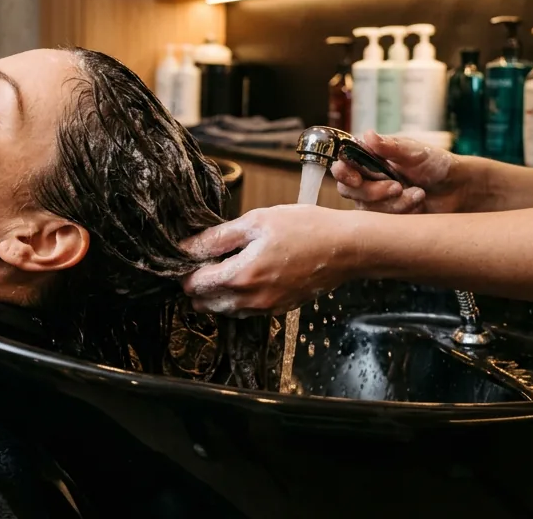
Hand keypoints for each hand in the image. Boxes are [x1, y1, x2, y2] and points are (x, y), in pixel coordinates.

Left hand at [180, 204, 359, 314]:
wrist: (346, 248)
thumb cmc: (304, 228)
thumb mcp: (257, 221)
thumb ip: (218, 237)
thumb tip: (186, 247)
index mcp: (241, 276)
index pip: (194, 285)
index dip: (186, 269)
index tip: (190, 254)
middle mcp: (250, 300)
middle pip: (205, 303)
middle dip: (197, 285)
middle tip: (206, 260)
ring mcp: (266, 308)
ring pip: (224, 310)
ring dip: (216, 294)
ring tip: (225, 266)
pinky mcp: (278, 309)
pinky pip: (245, 311)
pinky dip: (236, 299)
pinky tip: (245, 276)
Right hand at [331, 132, 464, 213]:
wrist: (458, 189)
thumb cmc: (436, 164)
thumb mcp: (414, 152)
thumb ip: (390, 146)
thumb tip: (368, 135)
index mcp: (369, 156)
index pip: (343, 164)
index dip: (343, 172)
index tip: (355, 178)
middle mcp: (367, 176)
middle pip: (348, 189)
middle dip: (372, 191)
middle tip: (396, 187)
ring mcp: (375, 197)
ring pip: (366, 207)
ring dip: (394, 202)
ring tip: (418, 193)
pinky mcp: (386, 215)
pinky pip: (382, 220)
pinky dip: (402, 211)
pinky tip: (418, 202)